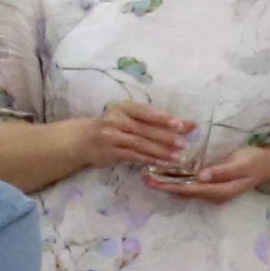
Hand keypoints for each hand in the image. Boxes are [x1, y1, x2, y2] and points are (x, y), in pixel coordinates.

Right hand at [84, 100, 198, 174]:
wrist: (83, 139)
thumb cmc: (113, 126)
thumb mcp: (128, 117)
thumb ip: (153, 120)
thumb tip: (186, 125)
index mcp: (123, 108)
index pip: (146, 112)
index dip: (163, 118)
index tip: (180, 125)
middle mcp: (115, 120)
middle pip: (145, 129)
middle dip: (166, 137)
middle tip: (183, 144)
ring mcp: (111, 137)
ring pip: (140, 144)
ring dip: (160, 151)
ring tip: (177, 157)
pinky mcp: (109, 152)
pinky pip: (133, 156)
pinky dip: (148, 159)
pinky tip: (161, 162)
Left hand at [144, 138, 269, 205]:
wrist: (269, 165)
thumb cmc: (255, 161)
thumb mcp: (240, 164)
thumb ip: (221, 171)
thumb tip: (202, 177)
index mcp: (219, 191)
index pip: (189, 189)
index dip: (170, 185)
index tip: (153, 181)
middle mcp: (213, 195)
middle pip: (184, 192)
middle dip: (164, 185)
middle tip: (145, 178)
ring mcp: (212, 191)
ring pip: (185, 189)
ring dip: (169, 183)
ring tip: (150, 175)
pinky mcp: (211, 185)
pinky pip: (191, 185)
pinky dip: (178, 179)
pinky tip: (167, 172)